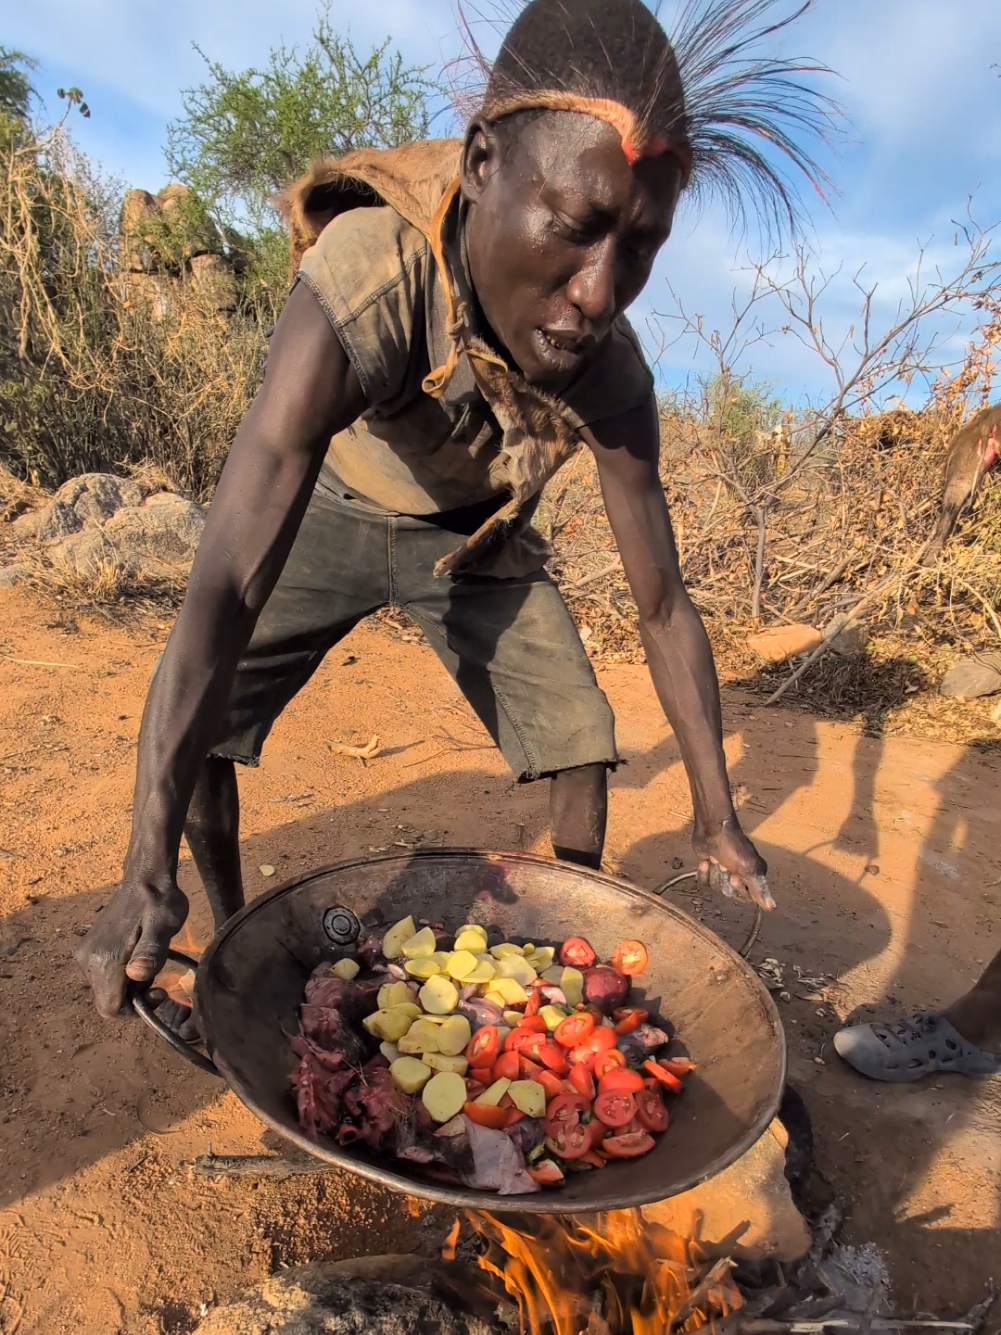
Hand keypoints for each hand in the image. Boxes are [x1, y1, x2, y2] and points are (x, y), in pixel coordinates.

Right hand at [74, 879, 188, 1017]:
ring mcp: (84, 954)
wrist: (145, 879)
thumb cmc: (160, 903)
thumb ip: (151, 952)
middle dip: (134, 996)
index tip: (157, 989)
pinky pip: (102, 976)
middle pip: (108, 1001)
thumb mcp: (164, 926)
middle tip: (156, 973)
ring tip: (147, 959)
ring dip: (128, 985)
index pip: (110, 1009)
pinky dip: (121, 974)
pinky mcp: (87, 948)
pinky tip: (136, 955)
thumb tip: (138, 975)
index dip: (135, 1010)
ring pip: (106, 989)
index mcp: (105, 958)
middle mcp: (87, 959)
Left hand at [692, 816, 773, 910]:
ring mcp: (724, 871)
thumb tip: (772, 907)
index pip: (747, 897)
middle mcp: (740, 874)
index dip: (739, 889)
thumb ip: (759, 889)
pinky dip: (704, 872)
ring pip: (717, 887)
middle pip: (730, 893)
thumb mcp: (749, 869)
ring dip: (715, 873)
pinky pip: (705, 881)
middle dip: (725, 879)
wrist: (712, 829)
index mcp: (753, 875)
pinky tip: (705, 861)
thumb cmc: (733, 847)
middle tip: (726, 865)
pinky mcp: (709, 867)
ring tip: (716, 859)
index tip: (736, 876)